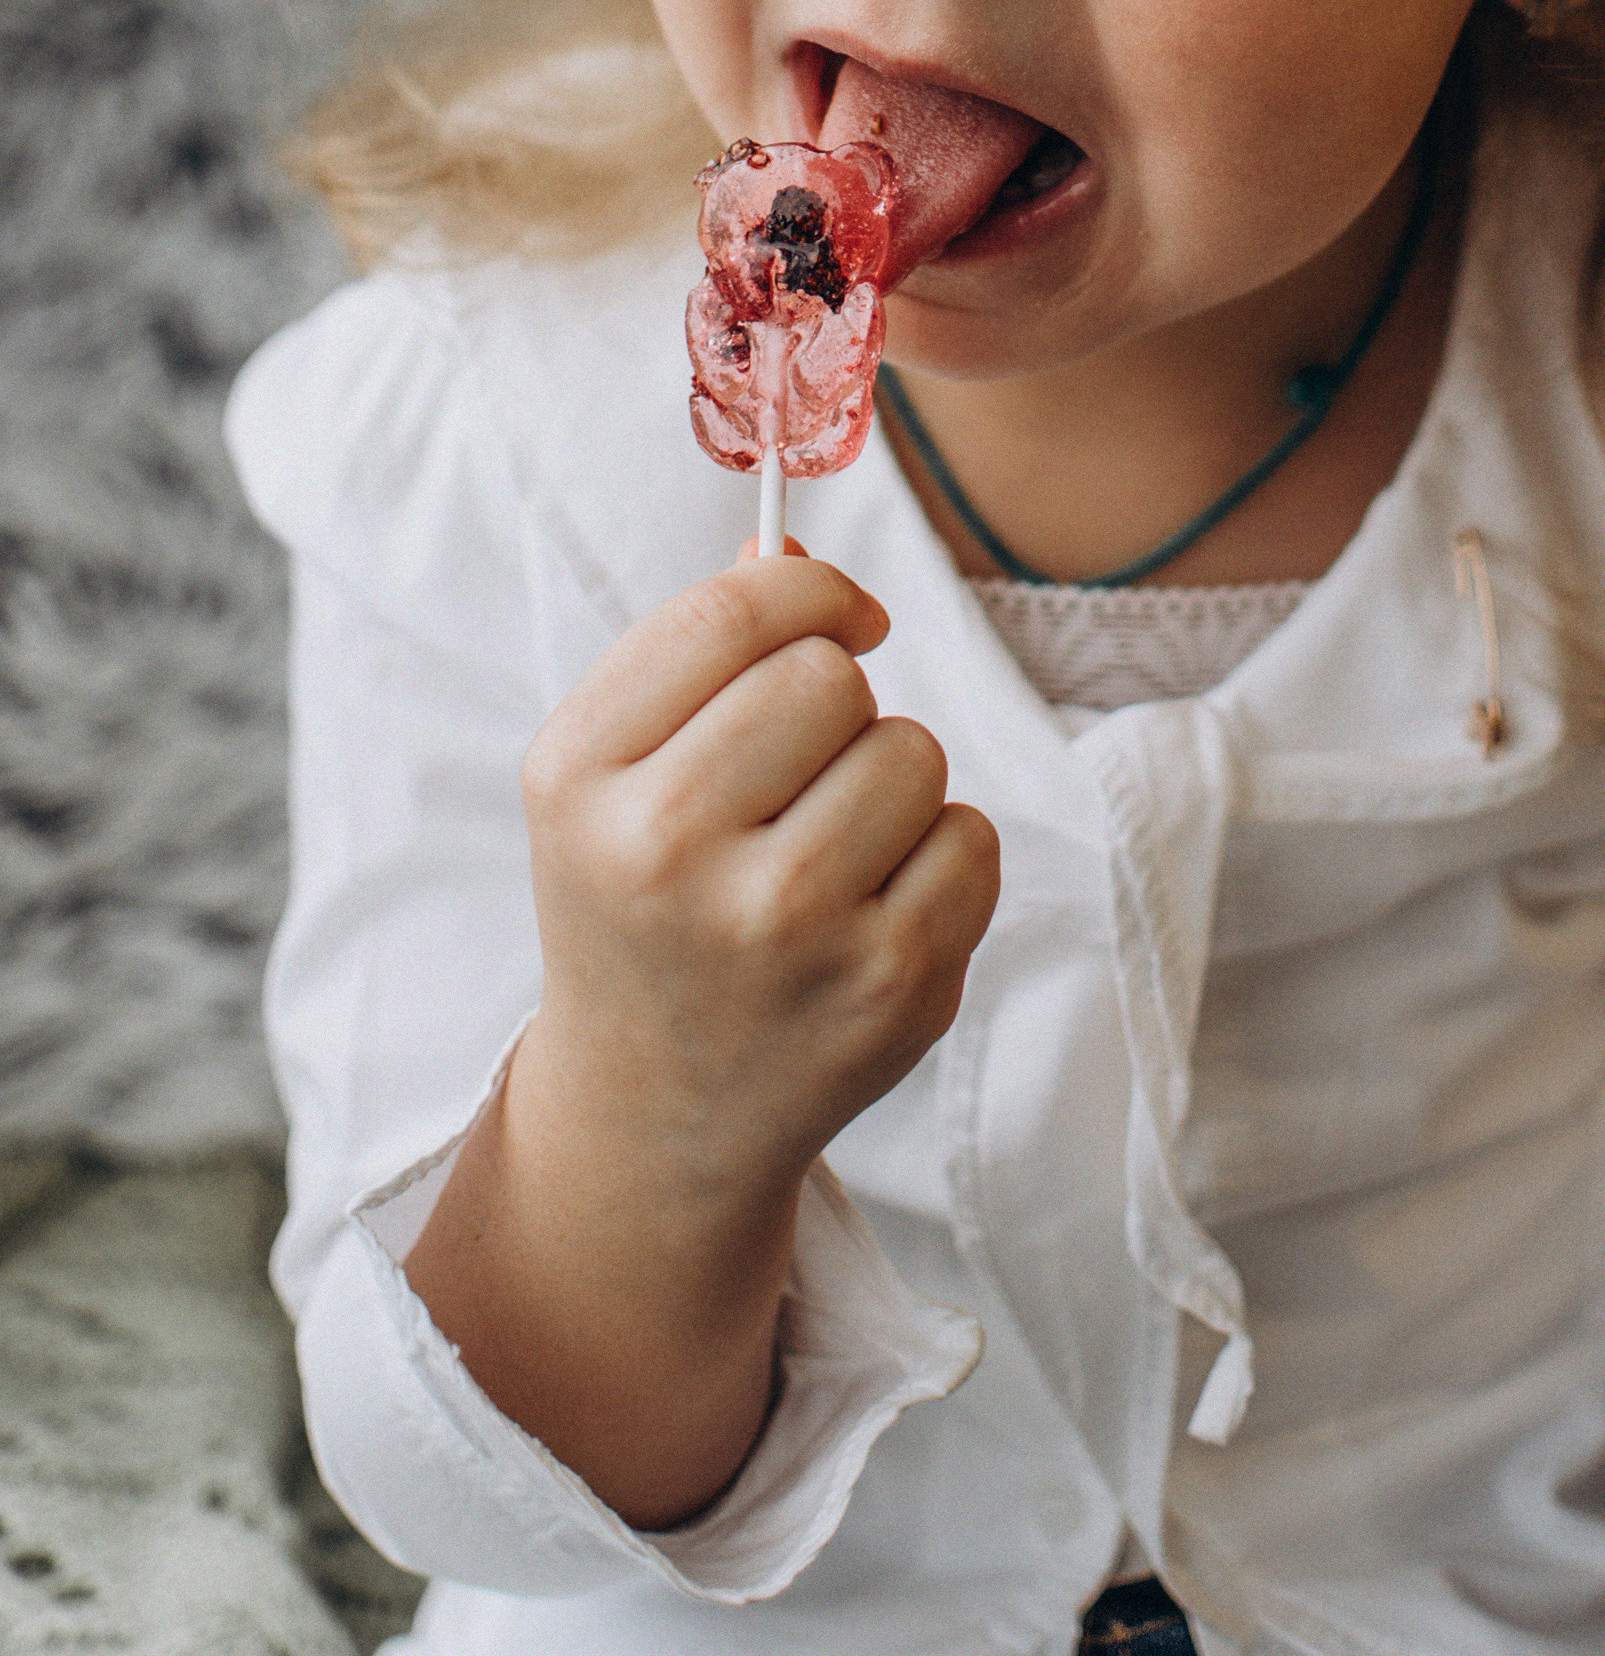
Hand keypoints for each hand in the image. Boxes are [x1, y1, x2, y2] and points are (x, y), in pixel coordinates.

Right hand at [518, 544, 997, 1208]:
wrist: (655, 1110)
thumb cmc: (640, 906)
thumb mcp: (609, 775)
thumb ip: (695, 651)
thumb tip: (792, 545)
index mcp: (581, 780)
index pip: (728, 614)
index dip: (810, 589)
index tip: (843, 616)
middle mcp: (669, 855)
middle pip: (829, 679)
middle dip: (838, 704)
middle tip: (804, 775)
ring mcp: (787, 930)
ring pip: (912, 753)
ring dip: (893, 781)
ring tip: (832, 849)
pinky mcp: (889, 988)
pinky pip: (972, 839)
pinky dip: (942, 856)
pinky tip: (874, 908)